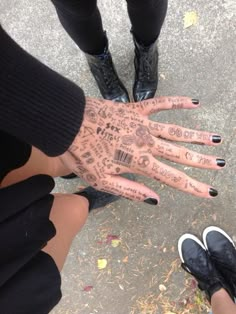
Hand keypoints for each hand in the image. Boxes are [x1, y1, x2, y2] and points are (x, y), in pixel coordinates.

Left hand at [60, 97, 223, 203]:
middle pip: (180, 154)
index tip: (209, 192)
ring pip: (177, 131)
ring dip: (197, 136)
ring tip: (216, 139)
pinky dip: (177, 102)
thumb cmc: (82, 154)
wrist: (68, 124)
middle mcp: (146, 143)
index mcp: (139, 162)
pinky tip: (194, 102)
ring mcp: (143, 124)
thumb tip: (156, 199)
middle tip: (221, 164)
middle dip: (202, 161)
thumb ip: (131, 190)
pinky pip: (161, 104)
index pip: (172, 178)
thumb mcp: (101, 181)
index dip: (192, 186)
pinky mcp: (136, 109)